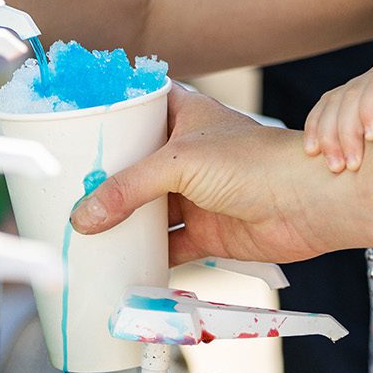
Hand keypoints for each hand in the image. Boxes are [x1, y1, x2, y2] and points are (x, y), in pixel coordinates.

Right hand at [70, 84, 334, 264]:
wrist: (310, 203)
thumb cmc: (257, 162)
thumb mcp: (179, 163)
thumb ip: (128, 188)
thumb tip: (84, 216)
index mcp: (180, 114)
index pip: (133, 107)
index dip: (103, 116)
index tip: (66, 128)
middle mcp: (185, 151)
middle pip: (132, 165)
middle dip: (102, 180)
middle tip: (62, 190)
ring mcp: (196, 192)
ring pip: (147, 208)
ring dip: (120, 223)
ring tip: (80, 233)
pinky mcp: (207, 230)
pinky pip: (167, 246)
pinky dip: (145, 257)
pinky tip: (119, 266)